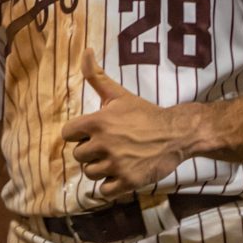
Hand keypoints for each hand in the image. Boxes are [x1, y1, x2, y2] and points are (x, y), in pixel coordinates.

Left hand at [58, 49, 195, 200]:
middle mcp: (104, 144)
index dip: (78, 135)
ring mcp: (116, 164)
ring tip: (113, 160)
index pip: (67, 134)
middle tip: (106, 147)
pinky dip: (109, 186)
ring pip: (89, 173)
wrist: (175, 133)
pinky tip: (119, 174)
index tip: (91, 134)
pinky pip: (104, 191)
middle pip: (77, 156)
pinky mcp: (128, 182)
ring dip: (99, 169)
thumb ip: (96, 76)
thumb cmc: (144, 113)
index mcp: (97, 122)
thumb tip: (86, 50)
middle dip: (89, 152)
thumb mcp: (119, 94)